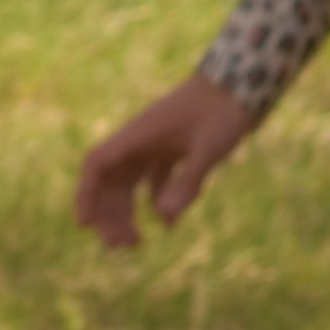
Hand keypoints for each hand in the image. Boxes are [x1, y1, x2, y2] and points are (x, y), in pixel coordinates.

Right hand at [75, 73, 258, 249]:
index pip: (98, 163)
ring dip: (128, 211)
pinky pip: (154, 178)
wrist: (245, 82)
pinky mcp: (175, 147)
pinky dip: (156, 200)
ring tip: (136, 242)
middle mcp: (143, 139)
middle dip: (109, 214)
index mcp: (140, 134)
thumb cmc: (224, 111)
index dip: (86, 193)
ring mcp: (158, 142)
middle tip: (120, 246)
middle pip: (111, 179)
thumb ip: (188, 181)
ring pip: (130, 181)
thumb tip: (165, 220)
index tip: (85, 225)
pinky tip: (169, 223)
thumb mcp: (209, 148)